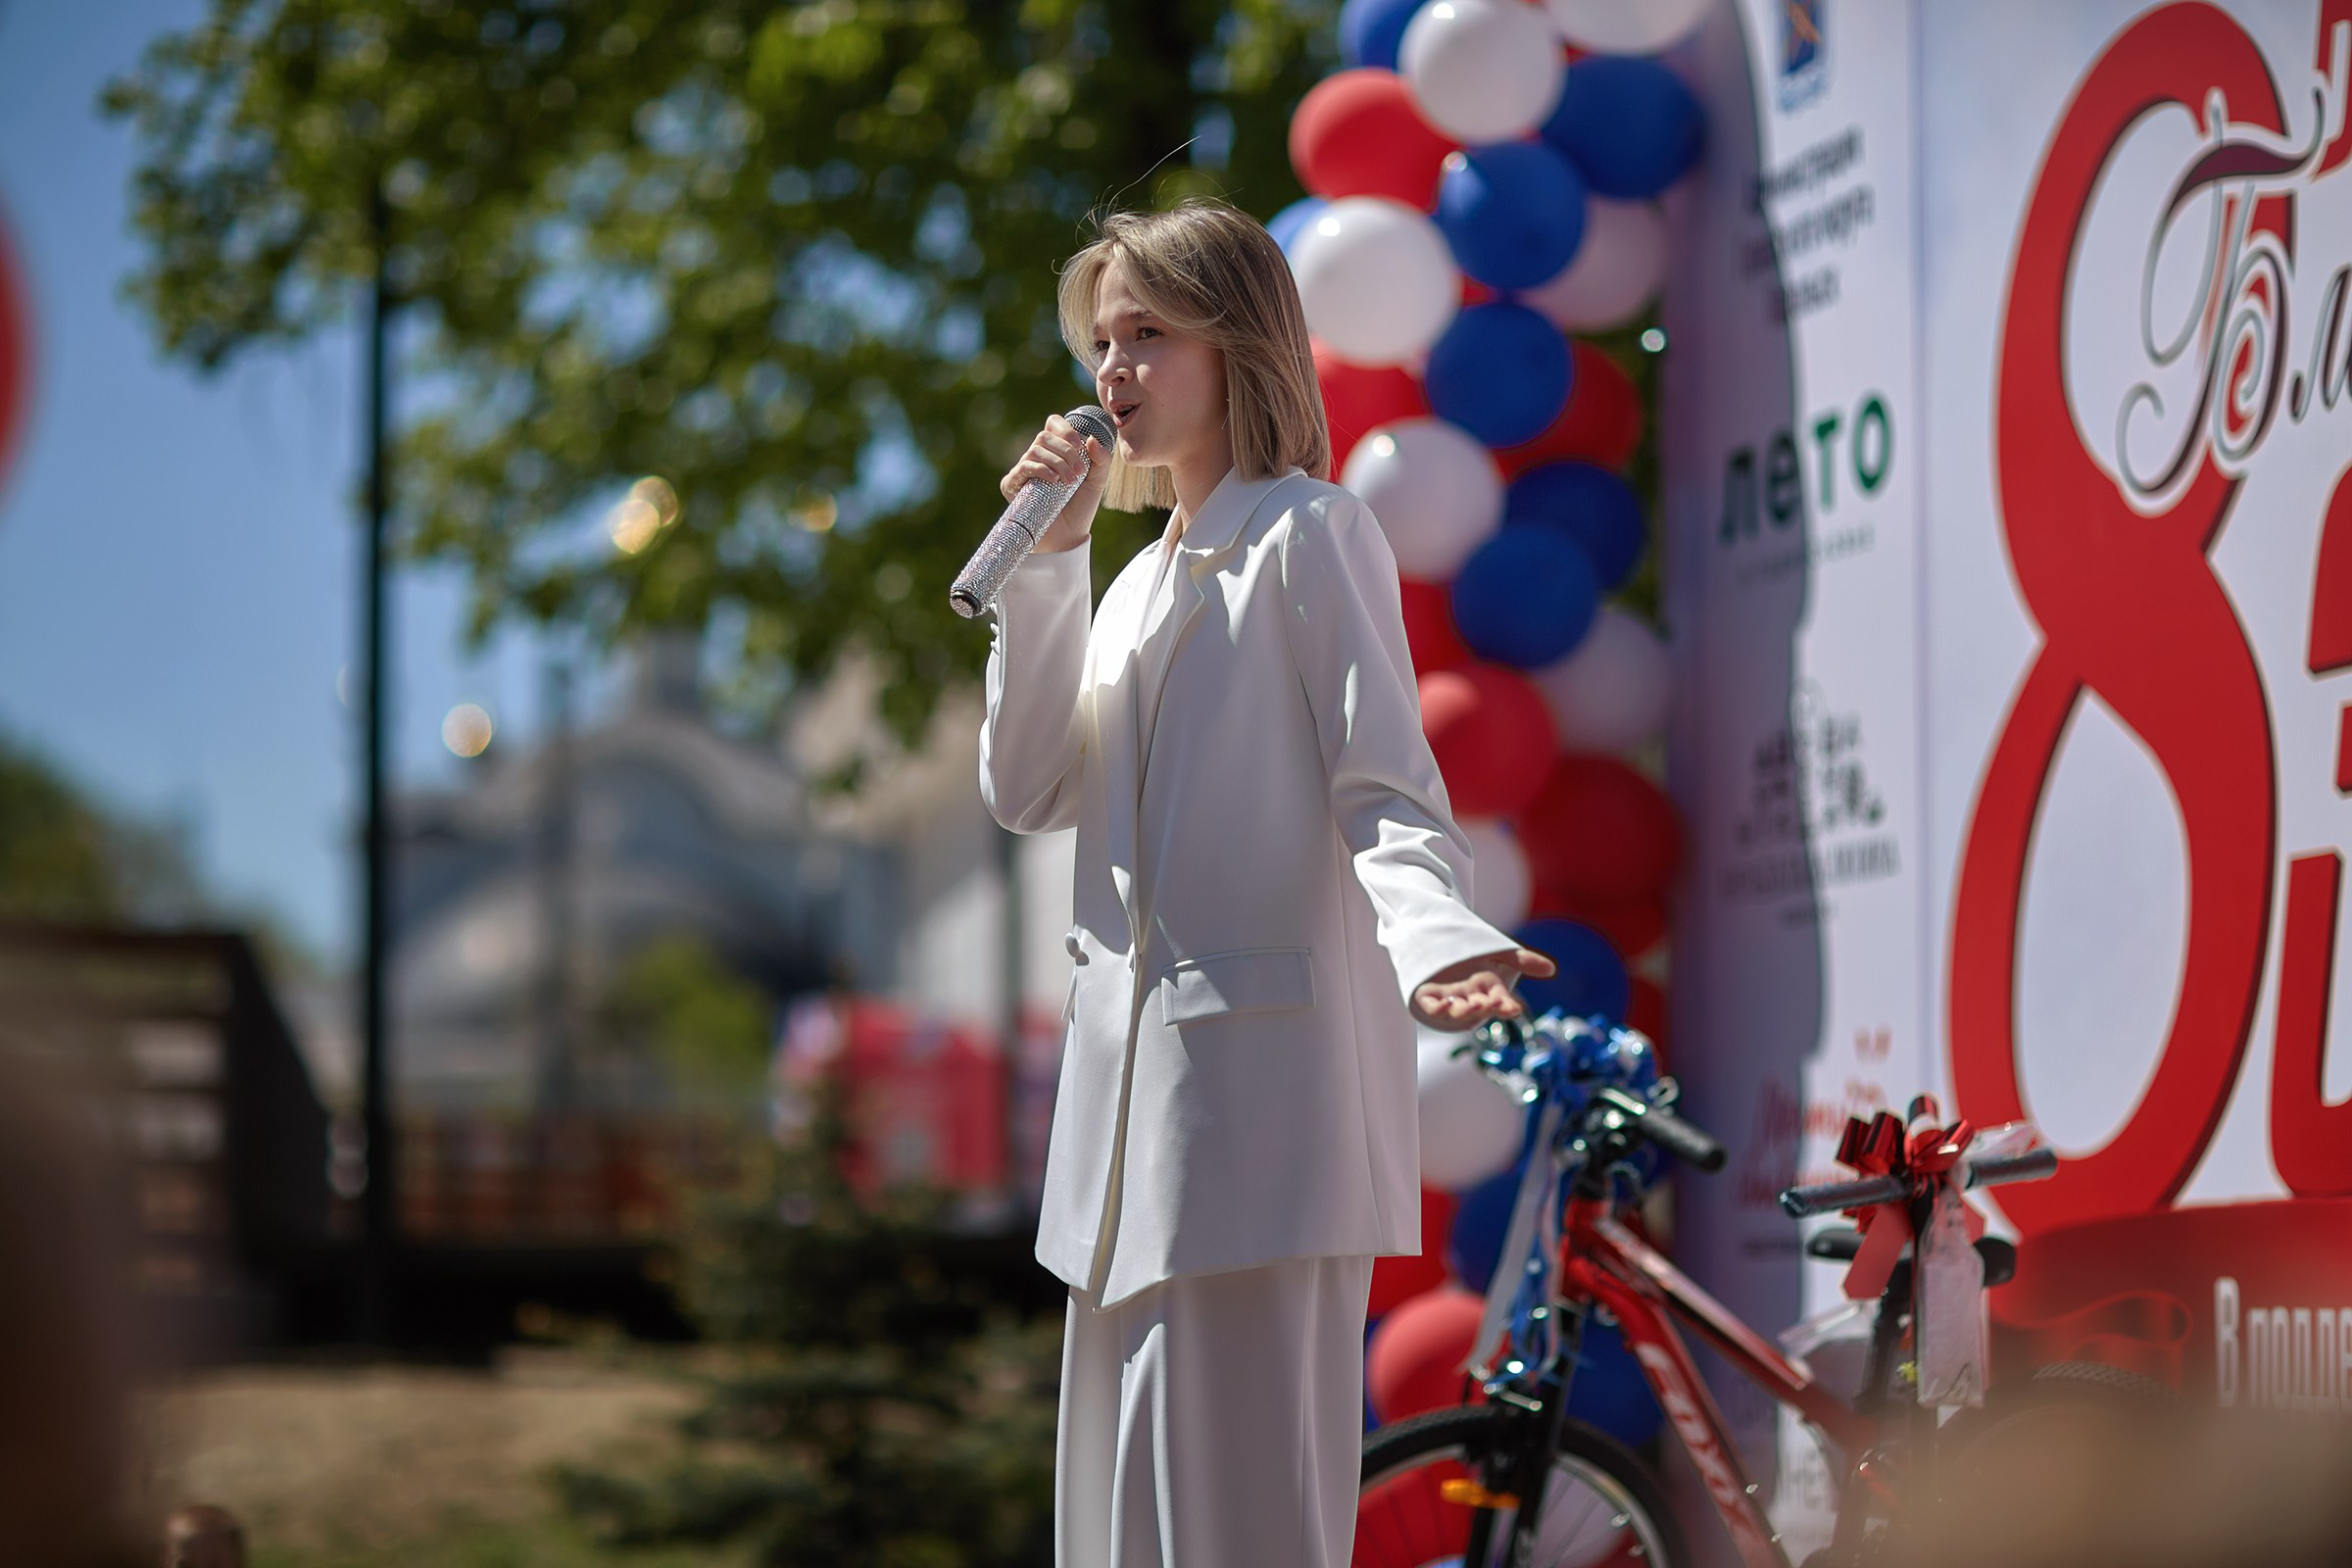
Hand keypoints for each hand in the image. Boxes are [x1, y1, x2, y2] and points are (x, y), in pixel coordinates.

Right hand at [1000, 415, 1110, 552]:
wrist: (1066, 537)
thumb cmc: (1079, 508)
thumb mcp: (1097, 481)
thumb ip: (1101, 459)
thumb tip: (1091, 439)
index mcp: (1055, 451)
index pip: (1053, 424)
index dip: (1065, 429)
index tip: (1080, 445)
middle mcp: (1036, 457)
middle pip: (1045, 435)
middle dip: (1066, 451)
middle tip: (1080, 472)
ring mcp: (1023, 470)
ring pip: (1036, 450)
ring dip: (1058, 463)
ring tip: (1070, 482)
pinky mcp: (1012, 484)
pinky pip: (1024, 467)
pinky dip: (1042, 470)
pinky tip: (1054, 481)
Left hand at [1410, 946, 1557, 1030]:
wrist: (1437, 939)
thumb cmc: (1472, 953)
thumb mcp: (1499, 953)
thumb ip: (1522, 960)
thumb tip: (1552, 969)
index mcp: (1488, 989)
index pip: (1500, 1001)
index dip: (1506, 1006)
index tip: (1513, 1009)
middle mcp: (1470, 996)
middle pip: (1480, 1006)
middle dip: (1485, 1007)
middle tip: (1489, 1004)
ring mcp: (1449, 997)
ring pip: (1458, 1009)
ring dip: (1463, 1010)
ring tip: (1471, 1005)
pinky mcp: (1428, 995)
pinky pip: (1432, 1005)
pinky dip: (1437, 1008)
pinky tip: (1443, 1005)